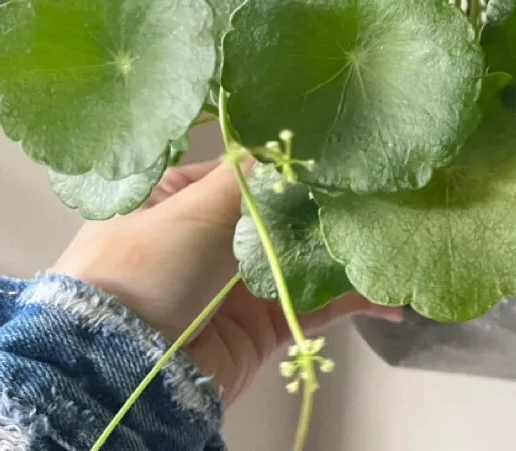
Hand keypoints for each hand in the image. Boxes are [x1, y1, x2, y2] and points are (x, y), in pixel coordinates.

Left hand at [52, 159, 396, 404]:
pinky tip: (387, 297)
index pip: (236, 171)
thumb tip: (281, 146)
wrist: (123, 369)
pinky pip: (312, 304)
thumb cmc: (142, 272)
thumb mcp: (192, 208)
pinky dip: (350, 300)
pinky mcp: (261, 326)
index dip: (279, 162)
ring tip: (392, 234)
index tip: (327, 150)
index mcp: (171, 201)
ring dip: (342, 250)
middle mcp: (203, 240)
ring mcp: (233, 285)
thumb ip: (247, 178)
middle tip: (374, 188)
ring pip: (300, 256)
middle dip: (321, 205)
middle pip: (275, 212)